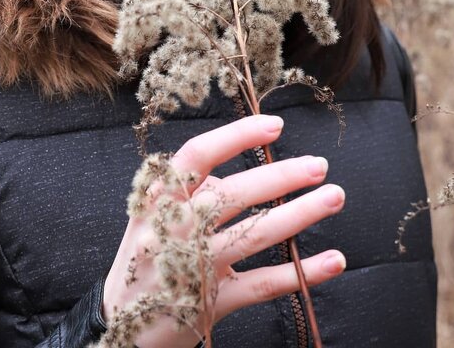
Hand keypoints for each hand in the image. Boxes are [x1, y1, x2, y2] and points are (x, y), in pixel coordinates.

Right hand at [102, 114, 345, 347]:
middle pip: (232, 193)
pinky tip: (333, 260)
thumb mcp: (152, 215)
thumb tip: (246, 167)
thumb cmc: (146, 257)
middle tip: (319, 165)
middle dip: (280, 175)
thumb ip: (191, 190)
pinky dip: (301, 272)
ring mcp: (194, 267)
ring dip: (299, 214)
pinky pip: (264, 284)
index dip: (237, 137)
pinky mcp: (211, 304)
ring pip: (253, 235)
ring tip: (334, 197)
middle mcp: (174, 228)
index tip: (274, 125)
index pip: (196, 155)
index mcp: (158, 198)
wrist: (119, 328)